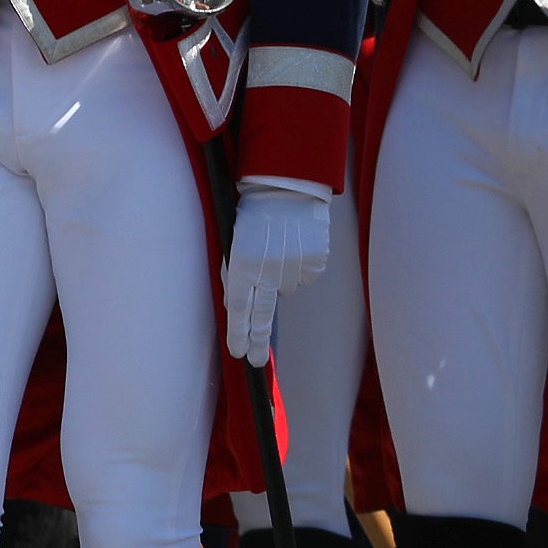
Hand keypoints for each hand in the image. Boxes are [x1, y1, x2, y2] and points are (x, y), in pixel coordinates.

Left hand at [223, 190, 332, 362]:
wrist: (286, 186)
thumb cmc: (254, 214)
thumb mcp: (234, 242)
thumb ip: (233, 275)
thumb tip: (235, 307)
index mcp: (242, 266)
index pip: (239, 311)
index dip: (239, 335)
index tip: (239, 353)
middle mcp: (267, 271)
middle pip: (262, 317)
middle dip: (258, 342)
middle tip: (258, 361)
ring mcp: (292, 268)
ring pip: (285, 290)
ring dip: (279, 279)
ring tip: (277, 251)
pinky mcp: (313, 262)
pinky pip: (304, 276)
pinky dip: (299, 267)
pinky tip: (294, 246)